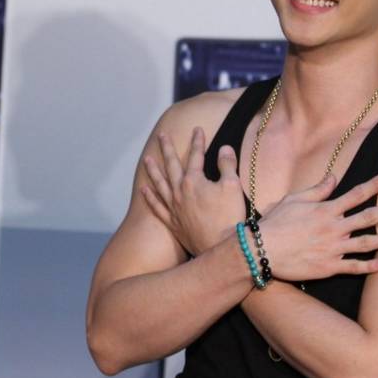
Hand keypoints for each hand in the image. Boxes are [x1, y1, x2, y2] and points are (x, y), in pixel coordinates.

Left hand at [141, 128, 244, 255]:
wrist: (221, 247)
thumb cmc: (229, 216)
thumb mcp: (233, 186)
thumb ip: (227, 164)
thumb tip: (224, 147)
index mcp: (193, 181)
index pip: (195, 155)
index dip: (197, 141)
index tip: (197, 129)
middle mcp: (179, 192)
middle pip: (171, 165)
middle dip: (167, 149)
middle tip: (162, 136)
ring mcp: (174, 208)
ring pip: (159, 184)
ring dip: (153, 170)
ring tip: (146, 159)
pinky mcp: (173, 223)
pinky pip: (157, 207)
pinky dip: (150, 198)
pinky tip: (145, 190)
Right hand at [257, 173, 377, 280]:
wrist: (262, 249)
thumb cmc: (276, 222)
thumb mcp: (295, 199)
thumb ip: (318, 190)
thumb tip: (334, 176)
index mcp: (326, 209)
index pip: (357, 193)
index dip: (376, 185)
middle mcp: (334, 227)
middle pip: (368, 217)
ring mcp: (333, 248)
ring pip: (367, 242)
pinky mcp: (329, 267)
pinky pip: (355, 267)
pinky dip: (371, 266)